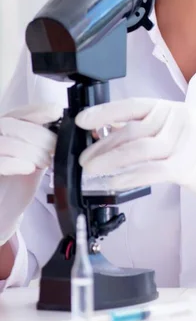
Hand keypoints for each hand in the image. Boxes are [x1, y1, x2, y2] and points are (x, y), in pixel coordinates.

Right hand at [0, 104, 62, 244]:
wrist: (3, 210)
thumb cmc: (17, 183)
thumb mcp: (34, 157)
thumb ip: (43, 142)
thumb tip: (65, 129)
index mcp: (4, 129)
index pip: (19, 113)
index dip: (37, 111)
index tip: (56, 112)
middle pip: (11, 124)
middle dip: (38, 135)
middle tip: (53, 149)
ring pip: (5, 142)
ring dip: (30, 151)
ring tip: (44, 162)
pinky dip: (14, 163)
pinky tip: (28, 168)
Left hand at [77, 98, 195, 212]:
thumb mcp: (181, 129)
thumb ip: (150, 128)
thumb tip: (112, 131)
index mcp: (174, 110)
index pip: (134, 105)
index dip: (105, 112)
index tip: (83, 120)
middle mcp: (178, 121)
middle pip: (131, 131)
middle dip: (102, 145)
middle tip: (84, 158)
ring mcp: (182, 143)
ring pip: (136, 150)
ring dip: (108, 161)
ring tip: (92, 170)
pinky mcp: (184, 167)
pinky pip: (148, 171)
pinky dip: (127, 177)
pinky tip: (113, 183)